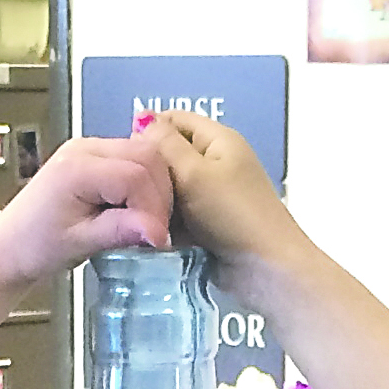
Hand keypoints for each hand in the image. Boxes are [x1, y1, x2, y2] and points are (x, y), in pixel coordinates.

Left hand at [0, 134, 172, 291]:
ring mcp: (91, 148)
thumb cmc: (36, 245)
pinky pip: (134, 160)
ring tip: (146, 223)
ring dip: (155, 189)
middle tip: (156, 230)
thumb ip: (120, 231)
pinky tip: (135, 211)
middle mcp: (85, 148)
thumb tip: (158, 231)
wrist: (11, 245)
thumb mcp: (80, 243)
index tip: (156, 239)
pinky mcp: (96, 157)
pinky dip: (144, 185)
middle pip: (147, 155)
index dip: (153, 208)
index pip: (135, 175)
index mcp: (77, 167)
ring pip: (145, 155)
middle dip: (160, 195)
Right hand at [141, 110, 308, 298]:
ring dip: (154, 199)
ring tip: (132, 211)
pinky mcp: (207, 223)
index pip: (174, 119)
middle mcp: (216, 162)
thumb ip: (164, 145)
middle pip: (170, 155)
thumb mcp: (194, 173)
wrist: (264, 270)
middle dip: (147, 169)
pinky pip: (176, 213)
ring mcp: (212, 195)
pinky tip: (146, 229)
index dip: (147, 131)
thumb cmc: (232, 214)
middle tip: (125, 188)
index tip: (126, 156)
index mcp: (219, 140)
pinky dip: (163, 220)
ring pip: (169, 187)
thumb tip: (143, 118)